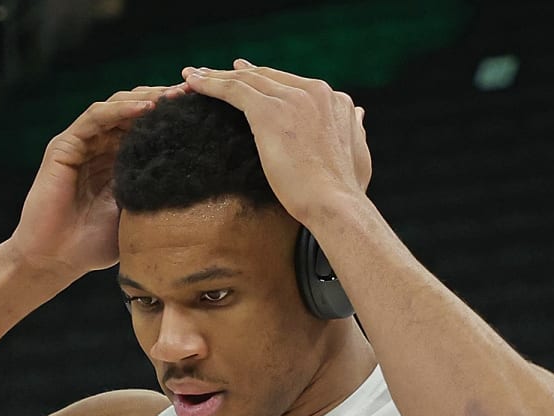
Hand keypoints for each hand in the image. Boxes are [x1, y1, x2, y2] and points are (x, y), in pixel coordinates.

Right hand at [7, 84, 187, 276]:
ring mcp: (82, 143)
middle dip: (164, 100)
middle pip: (134, 111)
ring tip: (173, 96)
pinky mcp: (65, 145)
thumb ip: (158, 193)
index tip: (204, 110)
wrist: (56, 258)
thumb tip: (203, 184)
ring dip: (145, 98)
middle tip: (194, 93)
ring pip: (116, 107)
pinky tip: (145, 107)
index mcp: (118, 161)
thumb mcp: (139, 214)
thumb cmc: (95, 244)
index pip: (148, 128)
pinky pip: (95, 118)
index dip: (174, 117)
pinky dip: (119, 110)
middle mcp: (100, 146)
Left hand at [180, 60, 370, 224]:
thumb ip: (355, 129)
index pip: (291, 83)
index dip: (265, 80)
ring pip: (247, 79)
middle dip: (237, 73)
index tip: (245, 76)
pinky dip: (211, 84)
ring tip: (193, 75)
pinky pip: (233, 90)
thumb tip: (360, 113)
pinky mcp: (269, 111)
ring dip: (217, 76)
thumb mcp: (358, 153)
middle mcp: (314, 91)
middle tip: (212, 72)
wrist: (336, 204)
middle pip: (268, 76)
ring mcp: (292, 98)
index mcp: (334, 100)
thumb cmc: (346, 192)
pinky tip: (193, 83)